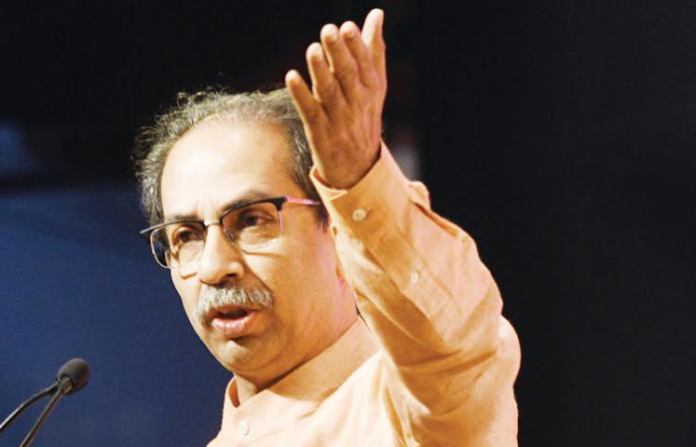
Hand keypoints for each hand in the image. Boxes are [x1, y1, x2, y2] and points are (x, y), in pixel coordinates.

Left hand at [285, 8, 386, 189]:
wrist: (359, 166)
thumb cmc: (363, 115)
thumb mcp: (374, 84)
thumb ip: (373, 48)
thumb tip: (376, 14)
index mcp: (371, 89)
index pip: (365, 65)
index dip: (356, 47)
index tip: (348, 27)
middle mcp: (357, 103)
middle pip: (348, 76)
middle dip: (339, 54)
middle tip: (329, 30)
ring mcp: (339, 119)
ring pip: (329, 93)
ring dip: (320, 71)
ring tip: (313, 49)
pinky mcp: (320, 133)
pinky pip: (311, 112)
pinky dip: (301, 95)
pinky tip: (291, 77)